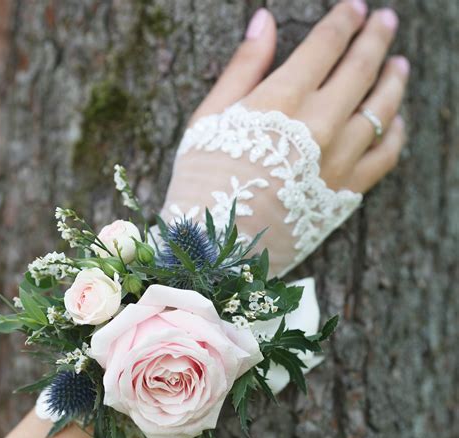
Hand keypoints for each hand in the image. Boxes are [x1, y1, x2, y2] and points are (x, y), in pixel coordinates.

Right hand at [191, 0, 408, 193]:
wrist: (214, 247)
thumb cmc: (203, 180)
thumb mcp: (210, 116)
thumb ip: (243, 67)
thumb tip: (264, 20)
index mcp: (282, 101)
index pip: (325, 46)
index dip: (342, 22)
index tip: (354, 8)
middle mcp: (319, 126)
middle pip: (360, 70)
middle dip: (375, 39)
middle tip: (386, 21)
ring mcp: (337, 162)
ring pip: (381, 110)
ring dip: (393, 81)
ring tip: (400, 65)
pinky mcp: (344, 193)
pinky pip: (384, 158)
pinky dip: (395, 134)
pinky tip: (396, 121)